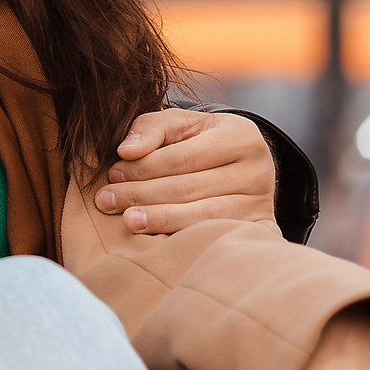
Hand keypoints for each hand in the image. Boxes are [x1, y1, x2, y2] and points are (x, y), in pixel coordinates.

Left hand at [94, 108, 275, 233]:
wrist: (242, 167)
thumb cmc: (202, 142)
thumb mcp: (182, 124)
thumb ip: (151, 128)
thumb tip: (126, 151)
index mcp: (242, 136)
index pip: (183, 157)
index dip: (144, 168)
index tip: (112, 175)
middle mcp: (259, 170)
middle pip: (190, 189)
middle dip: (142, 195)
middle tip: (106, 201)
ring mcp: (263, 204)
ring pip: (203, 218)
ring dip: (159, 220)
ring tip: (127, 221)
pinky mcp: (262, 231)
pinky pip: (220, 239)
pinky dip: (189, 242)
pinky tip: (161, 244)